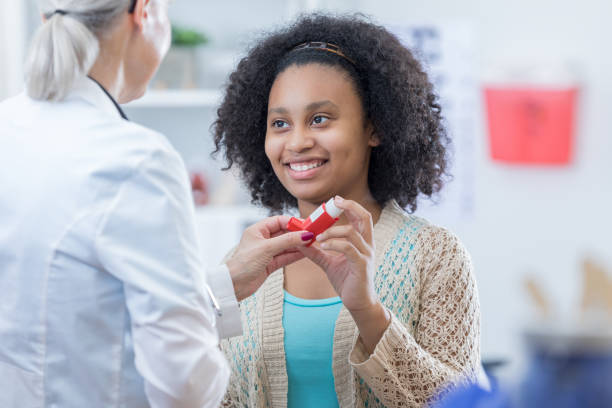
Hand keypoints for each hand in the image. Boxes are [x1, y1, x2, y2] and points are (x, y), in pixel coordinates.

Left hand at [226, 215, 312, 300]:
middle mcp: (262, 240)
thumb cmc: (243, 264)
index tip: (306, 225)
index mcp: (257, 230)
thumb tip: (305, 235)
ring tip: (312, 244)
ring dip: (298, 245)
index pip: (279, 221)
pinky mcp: (270, 264)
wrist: (234, 285)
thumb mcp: (267, 248)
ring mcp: (267, 252)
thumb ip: (287, 241)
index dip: (293, 222)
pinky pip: (285, 257)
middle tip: (312, 235)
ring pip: (286, 246)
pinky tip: (306, 253)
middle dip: (298, 234)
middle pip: (284, 233)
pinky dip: (295, 255)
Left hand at [300, 196, 389, 352]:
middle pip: (365, 217)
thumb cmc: (347, 282)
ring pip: (351, 232)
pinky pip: (348, 248)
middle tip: (334, 202)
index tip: (336, 200)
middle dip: (350, 206)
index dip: (350, 206)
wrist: (358, 304)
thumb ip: (317, 252)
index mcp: (363, 242)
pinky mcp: (361, 266)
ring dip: (332, 231)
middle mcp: (368, 245)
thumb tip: (302, 242)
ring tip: (318, 238)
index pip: (361, 217)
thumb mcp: (329, 264)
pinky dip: (333, 244)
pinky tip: (322, 246)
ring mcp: (366, 255)